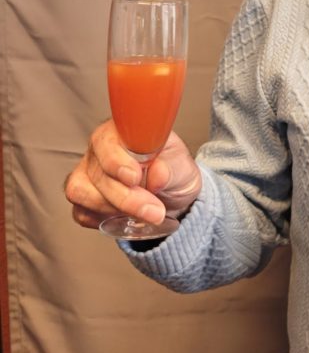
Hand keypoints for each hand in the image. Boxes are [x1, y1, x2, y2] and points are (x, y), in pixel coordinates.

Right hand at [65, 120, 201, 229]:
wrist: (173, 195)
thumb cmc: (174, 171)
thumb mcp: (183, 166)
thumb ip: (171, 168)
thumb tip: (157, 174)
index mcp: (121, 132)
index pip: (106, 141)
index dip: (116, 161)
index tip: (134, 178)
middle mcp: (99, 151)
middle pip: (98, 173)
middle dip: (126, 197)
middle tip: (154, 210)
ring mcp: (87, 173)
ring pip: (82, 192)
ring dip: (114, 209)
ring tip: (144, 214)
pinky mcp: (83, 198)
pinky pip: (80, 212)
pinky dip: (102, 219)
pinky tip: (123, 218)